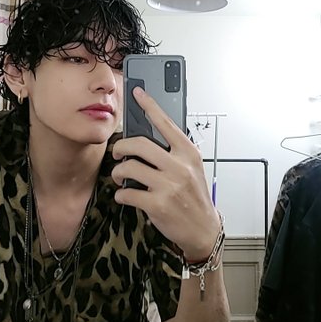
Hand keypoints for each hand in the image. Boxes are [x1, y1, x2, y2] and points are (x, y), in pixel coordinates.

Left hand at [111, 86, 220, 260]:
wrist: (203, 228)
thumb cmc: (195, 196)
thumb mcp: (192, 168)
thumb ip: (174, 152)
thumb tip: (147, 138)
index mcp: (188, 152)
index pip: (166, 122)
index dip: (149, 105)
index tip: (137, 93)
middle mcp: (179, 166)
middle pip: (138, 144)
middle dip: (120, 146)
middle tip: (118, 152)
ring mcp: (169, 185)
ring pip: (129, 167)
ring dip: (117, 171)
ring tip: (120, 176)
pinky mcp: (157, 204)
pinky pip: (127, 192)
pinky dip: (121, 194)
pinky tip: (126, 194)